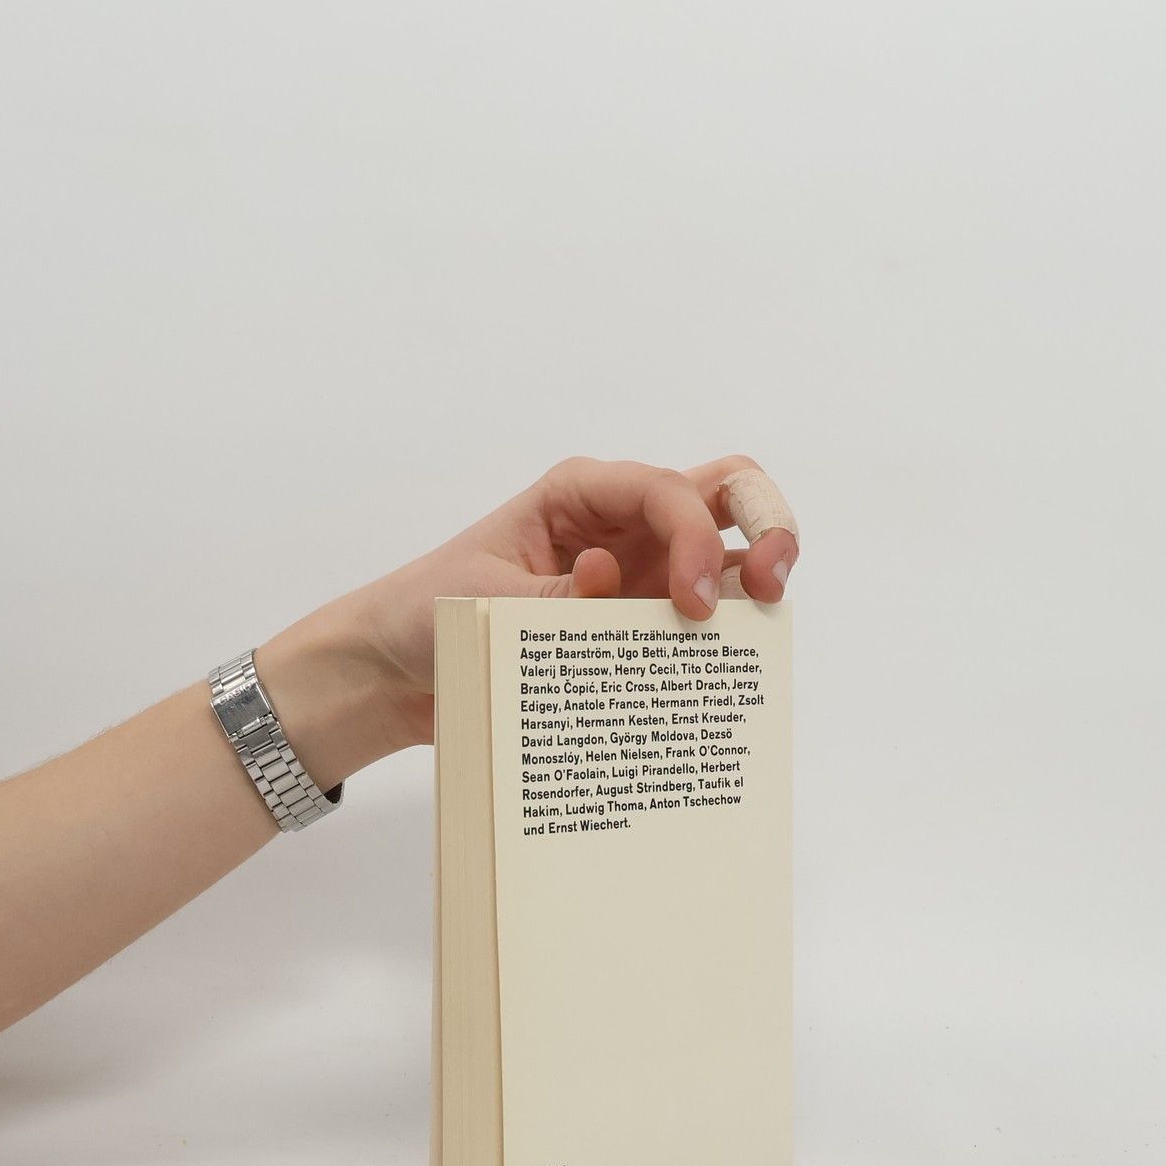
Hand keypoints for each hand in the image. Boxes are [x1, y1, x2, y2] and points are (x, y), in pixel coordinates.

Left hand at [259, 456, 800, 768]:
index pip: (667, 490)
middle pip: (726, 491)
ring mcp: (639, 573)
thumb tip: (614, 581)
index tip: (691, 607)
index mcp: (582, 493)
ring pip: (727, 552)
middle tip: (769, 585)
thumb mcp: (481, 601)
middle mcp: (622, 523)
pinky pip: (702, 622)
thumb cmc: (425, 613)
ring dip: (757, 579)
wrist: (396, 672)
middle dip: (767, 522)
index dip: (694, 540)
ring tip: (761, 628)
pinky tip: (723, 674)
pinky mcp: (638, 624)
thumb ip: (554, 596)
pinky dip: (725, 638)